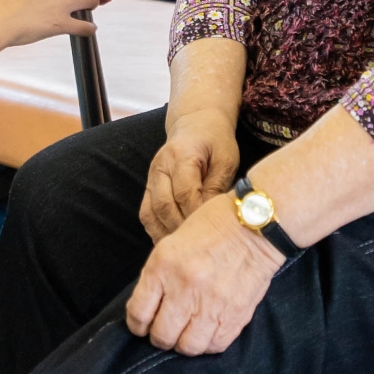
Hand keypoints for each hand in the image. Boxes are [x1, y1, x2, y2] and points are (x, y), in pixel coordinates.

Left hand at [125, 192, 283, 355]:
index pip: (138, 313)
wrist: (254, 225)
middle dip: (159, 337)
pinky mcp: (236, 314)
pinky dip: (208, 343)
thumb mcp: (172, 242)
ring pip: (188, 347)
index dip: (137, 325)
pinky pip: (215, 345)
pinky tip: (208, 330)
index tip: (143, 324)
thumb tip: (150, 307)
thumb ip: (159, 276)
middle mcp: (185, 288)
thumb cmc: (210, 227)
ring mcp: (212, 304)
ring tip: (187, 333)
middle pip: (162, 336)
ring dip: (184, 344)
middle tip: (166, 330)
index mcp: (163, 266)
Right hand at [139, 109, 239, 241]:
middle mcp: (160, 166)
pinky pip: (146, 214)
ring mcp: (151, 177)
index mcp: (181, 155)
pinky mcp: (148, 186)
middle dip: (181, 228)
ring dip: (166, 233)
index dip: (196, 215)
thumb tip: (211, 216)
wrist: (196, 123)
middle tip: (199, 246)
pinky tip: (172, 241)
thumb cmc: (215, 141)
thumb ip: (218, 186)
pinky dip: (156, 230)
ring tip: (184, 249)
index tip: (211, 231)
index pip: (185, 192)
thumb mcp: (226, 159)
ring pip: (150, 212)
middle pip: (164, 205)